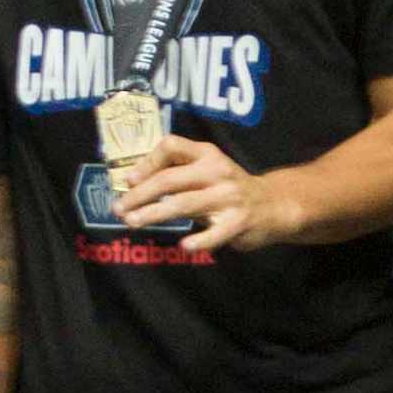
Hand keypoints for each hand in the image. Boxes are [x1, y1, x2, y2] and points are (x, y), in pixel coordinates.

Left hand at [111, 133, 288, 253]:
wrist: (274, 205)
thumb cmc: (226, 187)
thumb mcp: (206, 169)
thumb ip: (176, 172)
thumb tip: (131, 183)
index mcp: (206, 154)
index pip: (171, 146)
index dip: (147, 161)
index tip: (129, 180)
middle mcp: (217, 172)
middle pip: (170, 179)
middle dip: (140, 194)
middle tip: (118, 208)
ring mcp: (229, 197)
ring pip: (184, 204)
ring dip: (154, 214)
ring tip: (133, 222)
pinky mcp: (239, 222)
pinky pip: (215, 233)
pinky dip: (199, 240)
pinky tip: (183, 246)